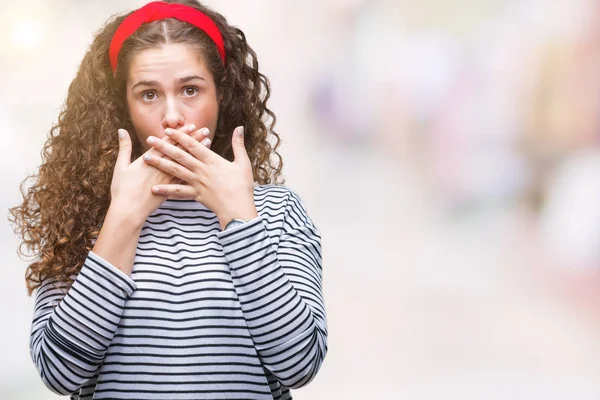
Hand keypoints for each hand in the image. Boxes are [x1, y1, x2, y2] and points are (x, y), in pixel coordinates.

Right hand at [109, 126, 207, 222]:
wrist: (129, 211)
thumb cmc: (122, 190)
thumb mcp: (121, 166)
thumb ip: (124, 147)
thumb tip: (121, 130)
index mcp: (149, 159)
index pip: (168, 143)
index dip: (180, 133)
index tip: (191, 126)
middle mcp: (161, 168)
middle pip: (180, 150)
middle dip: (193, 139)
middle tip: (204, 130)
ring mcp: (167, 179)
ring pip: (186, 162)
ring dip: (197, 153)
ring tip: (207, 144)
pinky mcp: (171, 190)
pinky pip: (186, 178)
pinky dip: (195, 169)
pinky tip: (204, 165)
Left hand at [143, 126, 257, 228]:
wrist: (239, 209)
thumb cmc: (243, 186)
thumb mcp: (243, 163)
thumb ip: (239, 145)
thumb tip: (240, 127)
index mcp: (213, 161)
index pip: (193, 145)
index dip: (181, 136)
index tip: (169, 130)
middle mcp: (202, 170)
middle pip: (180, 156)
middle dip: (164, 146)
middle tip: (150, 139)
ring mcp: (197, 183)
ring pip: (175, 171)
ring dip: (160, 163)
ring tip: (146, 158)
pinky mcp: (196, 195)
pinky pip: (179, 192)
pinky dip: (166, 190)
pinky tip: (154, 188)